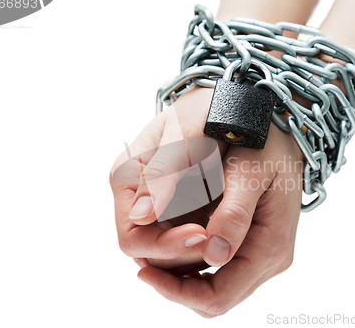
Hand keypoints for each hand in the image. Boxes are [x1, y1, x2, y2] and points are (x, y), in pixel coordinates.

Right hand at [110, 87, 227, 266]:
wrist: (227, 101)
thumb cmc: (205, 111)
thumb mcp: (186, 137)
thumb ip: (163, 175)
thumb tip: (140, 215)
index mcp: (126, 177)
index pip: (133, 238)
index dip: (165, 247)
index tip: (202, 237)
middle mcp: (136, 195)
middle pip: (149, 250)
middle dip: (183, 253)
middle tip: (220, 239)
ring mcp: (157, 204)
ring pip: (167, 251)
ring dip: (195, 252)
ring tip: (226, 232)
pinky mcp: (179, 208)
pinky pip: (185, 239)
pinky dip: (205, 241)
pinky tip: (226, 229)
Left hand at [134, 98, 303, 316]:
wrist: (282, 130)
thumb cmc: (267, 143)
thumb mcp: (249, 171)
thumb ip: (232, 214)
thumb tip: (212, 256)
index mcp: (270, 245)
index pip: (218, 296)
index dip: (176, 291)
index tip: (144, 270)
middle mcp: (268, 258)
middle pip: (213, 298)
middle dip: (174, 283)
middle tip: (143, 259)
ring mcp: (261, 252)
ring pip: (212, 285)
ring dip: (179, 272)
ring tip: (154, 242)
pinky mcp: (251, 243)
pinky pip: (216, 268)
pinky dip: (189, 260)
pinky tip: (172, 235)